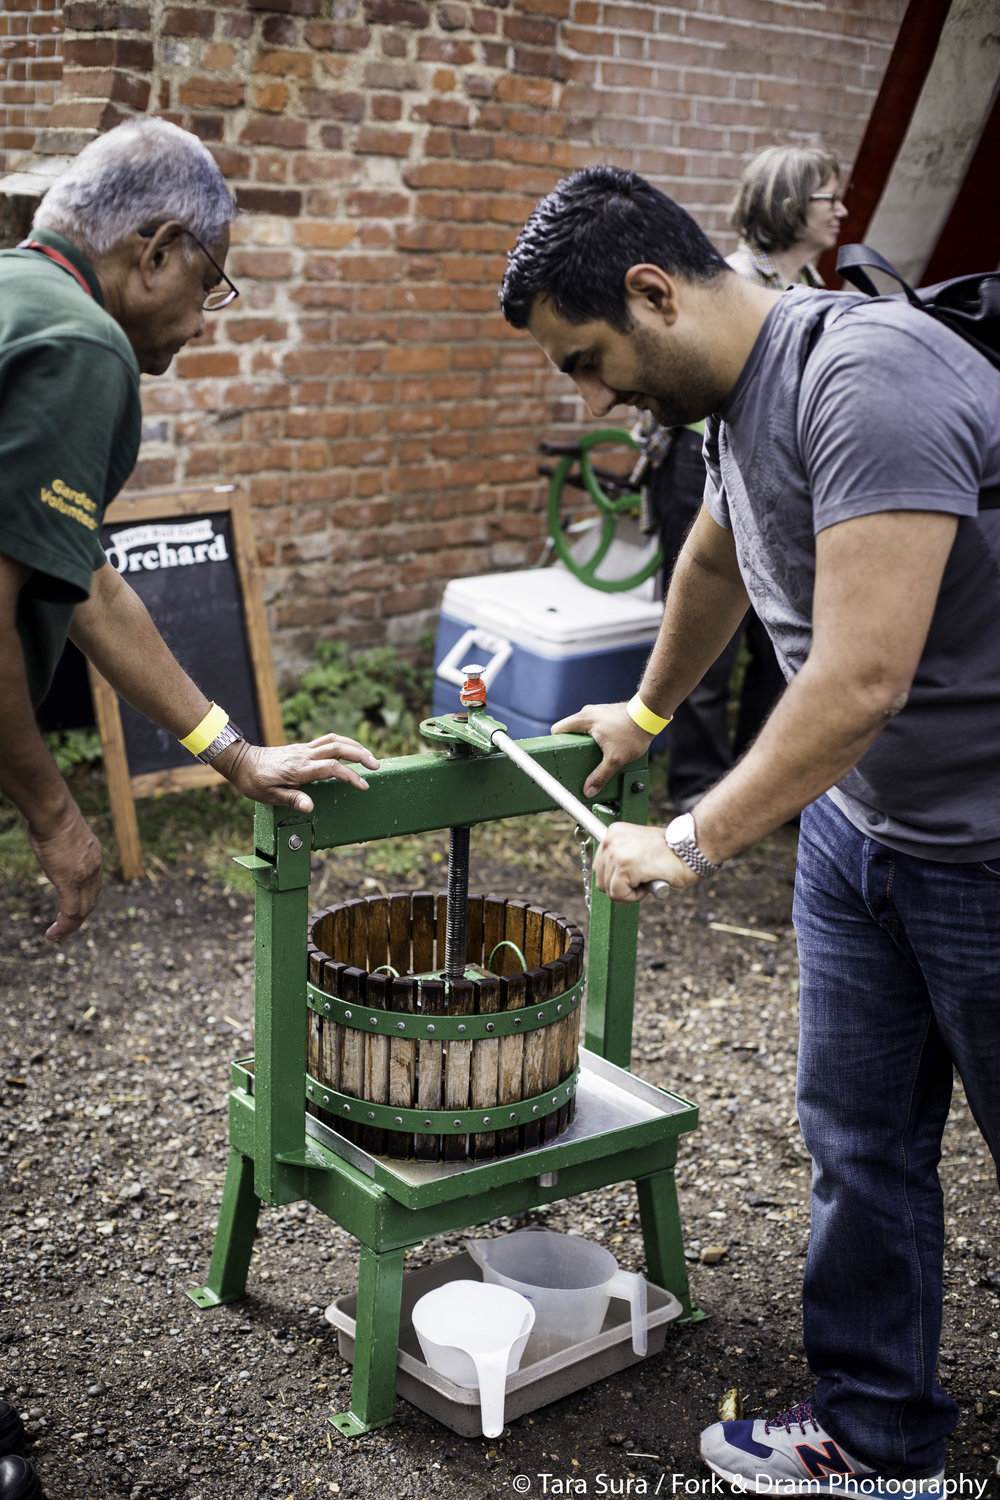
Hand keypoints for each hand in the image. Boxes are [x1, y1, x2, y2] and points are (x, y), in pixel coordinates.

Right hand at [28, 798, 102, 941]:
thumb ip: (66, 845)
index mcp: (94, 856)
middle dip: (80, 919)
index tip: (75, 912)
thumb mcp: (66, 833)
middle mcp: (94, 868)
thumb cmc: (54, 816)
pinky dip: (63, 926)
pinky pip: (69, 911)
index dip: (85, 901)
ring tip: (59, 938)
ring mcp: (83, 876)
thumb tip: (55, 842)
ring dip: (71, 927)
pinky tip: (53, 934)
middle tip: (68, 933)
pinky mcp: (69, 881)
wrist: (55, 813)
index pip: (94, 885)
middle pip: (91, 901)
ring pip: (82, 910)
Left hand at [216, 734, 380, 812]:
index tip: (363, 786)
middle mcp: (304, 755)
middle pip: (338, 748)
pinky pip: (327, 741)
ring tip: (370, 757)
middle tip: (376, 766)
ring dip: (355, 746)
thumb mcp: (269, 796)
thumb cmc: (254, 781)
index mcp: (298, 769)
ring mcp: (304, 749)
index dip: (350, 776)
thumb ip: (292, 799)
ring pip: (335, 740)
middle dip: (361, 754)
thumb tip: (310, 808)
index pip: (331, 768)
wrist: (242, 762)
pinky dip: (344, 744)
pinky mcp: (303, 748)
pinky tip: (351, 751)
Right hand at [550, 702, 653, 797]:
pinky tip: (604, 747)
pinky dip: (595, 737)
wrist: (650, 715)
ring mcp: (597, 712)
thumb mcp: (615, 759)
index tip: (560, 757)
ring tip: (592, 756)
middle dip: (572, 746)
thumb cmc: (633, 732)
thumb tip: (588, 790)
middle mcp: (587, 713)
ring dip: (585, 742)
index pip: (557, 730)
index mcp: (583, 719)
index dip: (556, 744)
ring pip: (582, 729)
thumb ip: (600, 776)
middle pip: (570, 731)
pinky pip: (593, 726)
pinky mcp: (606, 714)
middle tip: (577, 761)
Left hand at [593, 821, 699, 902]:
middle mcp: (611, 840)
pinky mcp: (625, 866)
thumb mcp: (639, 849)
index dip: (617, 878)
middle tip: (643, 879)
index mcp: (613, 833)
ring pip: (609, 889)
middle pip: (601, 880)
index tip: (635, 874)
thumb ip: (622, 858)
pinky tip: (649, 883)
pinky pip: (618, 894)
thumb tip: (608, 882)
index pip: (600, 866)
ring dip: (629, 892)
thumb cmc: (672, 852)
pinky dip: (634, 897)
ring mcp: (616, 853)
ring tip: (648, 878)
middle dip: (621, 887)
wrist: (692, 848)